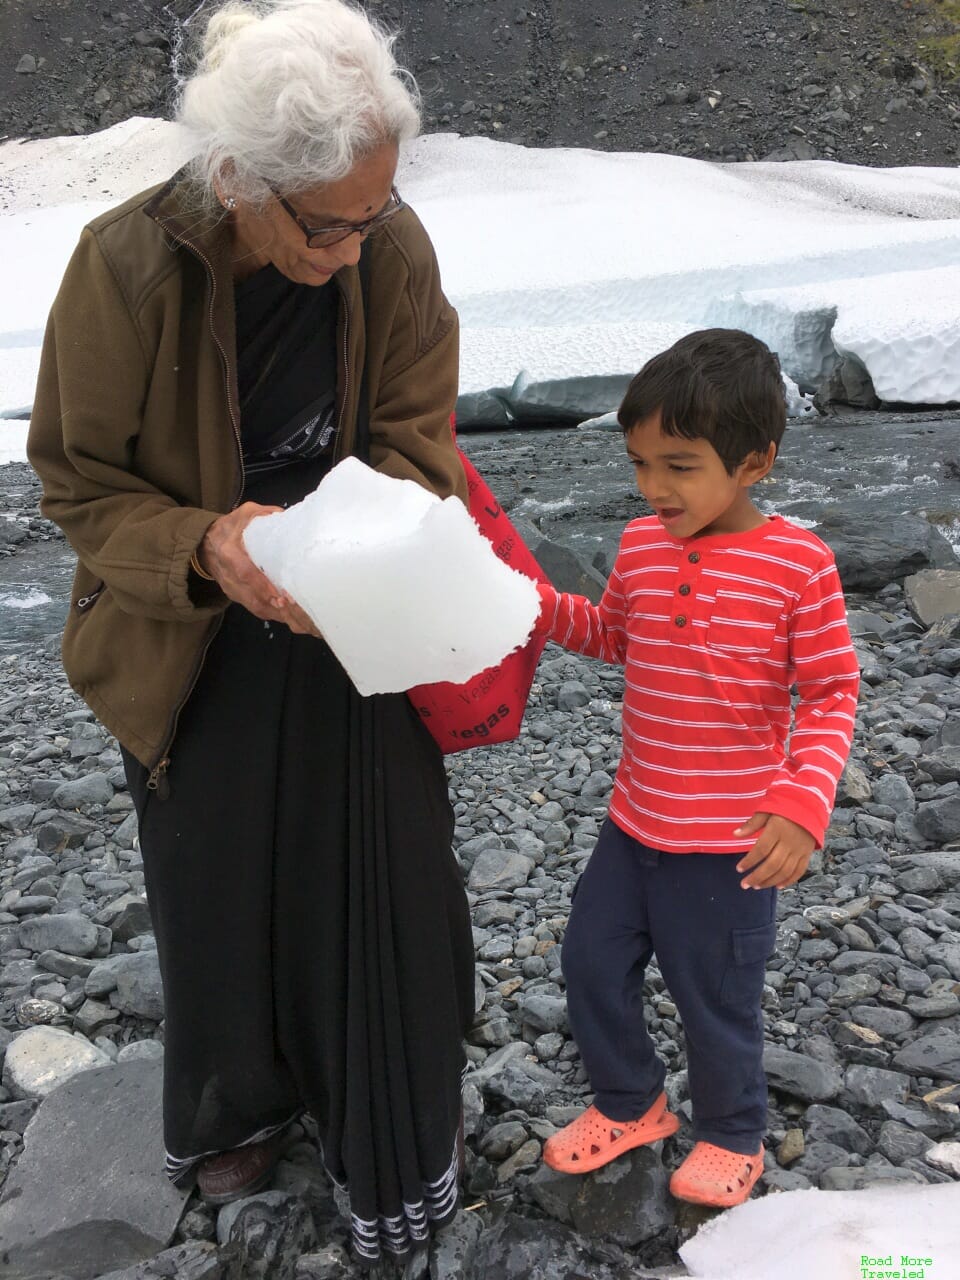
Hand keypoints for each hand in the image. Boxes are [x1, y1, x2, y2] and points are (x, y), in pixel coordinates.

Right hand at [198, 503, 321, 637]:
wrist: (207, 543)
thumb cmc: (232, 527)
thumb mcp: (246, 514)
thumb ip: (266, 515)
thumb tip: (290, 520)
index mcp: (230, 551)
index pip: (245, 573)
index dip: (262, 586)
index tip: (281, 595)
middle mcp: (229, 574)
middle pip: (251, 596)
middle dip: (274, 606)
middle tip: (296, 610)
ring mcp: (231, 588)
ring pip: (253, 606)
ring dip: (276, 614)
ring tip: (297, 617)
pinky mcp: (236, 596)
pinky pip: (254, 608)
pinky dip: (272, 614)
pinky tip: (289, 616)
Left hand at [733, 813, 815, 889]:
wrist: (809, 805)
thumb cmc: (784, 807)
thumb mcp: (765, 811)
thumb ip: (751, 825)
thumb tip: (735, 834)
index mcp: (777, 829)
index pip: (761, 850)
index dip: (749, 861)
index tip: (739, 869)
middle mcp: (789, 842)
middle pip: (772, 864)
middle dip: (757, 876)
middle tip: (745, 884)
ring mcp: (800, 849)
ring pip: (785, 871)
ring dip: (770, 881)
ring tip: (757, 886)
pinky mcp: (807, 853)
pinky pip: (799, 871)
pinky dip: (789, 881)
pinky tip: (777, 886)